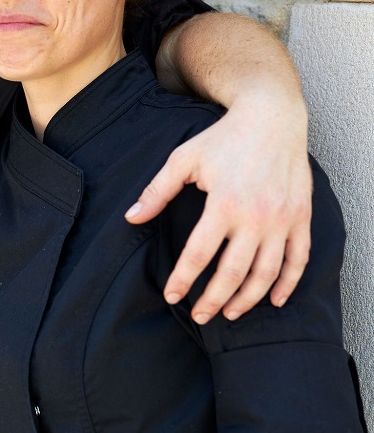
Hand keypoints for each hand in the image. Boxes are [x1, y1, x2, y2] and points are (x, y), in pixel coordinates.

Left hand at [125, 96, 310, 321]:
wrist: (272, 116)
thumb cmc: (224, 138)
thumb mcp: (184, 159)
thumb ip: (157, 191)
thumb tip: (131, 218)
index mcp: (224, 203)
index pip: (198, 255)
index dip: (183, 280)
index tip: (172, 296)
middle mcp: (256, 216)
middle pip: (233, 273)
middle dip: (214, 300)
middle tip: (200, 315)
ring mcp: (282, 219)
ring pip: (266, 273)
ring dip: (248, 299)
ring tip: (230, 313)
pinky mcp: (301, 217)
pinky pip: (298, 259)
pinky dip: (288, 283)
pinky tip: (275, 300)